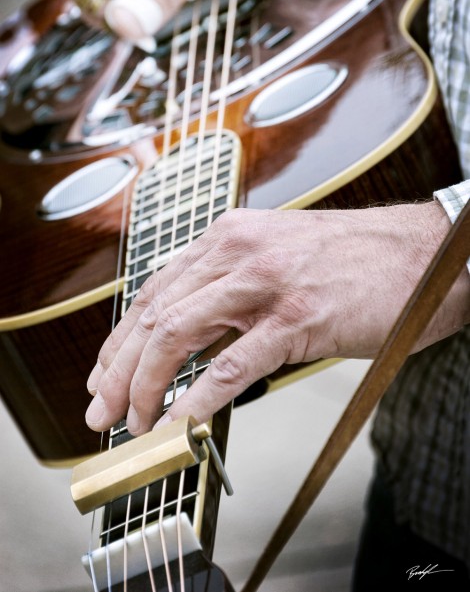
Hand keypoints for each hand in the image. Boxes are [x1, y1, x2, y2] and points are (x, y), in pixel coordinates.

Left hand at [85, 202, 469, 434]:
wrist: (420, 254)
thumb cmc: (352, 260)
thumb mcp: (277, 256)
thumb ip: (230, 286)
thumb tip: (188, 337)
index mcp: (229, 237)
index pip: (155, 291)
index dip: (121, 340)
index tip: (106, 375)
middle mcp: (238, 252)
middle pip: (155, 315)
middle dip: (119, 370)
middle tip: (102, 410)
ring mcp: (266, 283)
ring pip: (178, 336)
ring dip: (147, 387)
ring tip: (135, 423)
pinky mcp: (297, 318)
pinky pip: (230, 365)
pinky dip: (198, 399)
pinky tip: (181, 423)